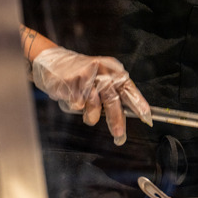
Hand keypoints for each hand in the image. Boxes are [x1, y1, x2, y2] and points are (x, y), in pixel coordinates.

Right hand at [31, 47, 151, 145]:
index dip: (138, 103)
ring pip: (93, 108)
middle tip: (119, 136)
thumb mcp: (100, 77)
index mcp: (112, 69)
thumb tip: (129, 113)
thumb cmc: (80, 73)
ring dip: (90, 116)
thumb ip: (113, 93)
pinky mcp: (71, 85)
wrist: (51, 61)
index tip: (146, 117)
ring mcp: (85, 78)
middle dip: (116, 121)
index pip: (128, 88)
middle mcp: (101, 72)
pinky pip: (77, 107)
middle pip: (113, 101)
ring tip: (85, 111)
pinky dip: (73, 107)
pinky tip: (70, 97)